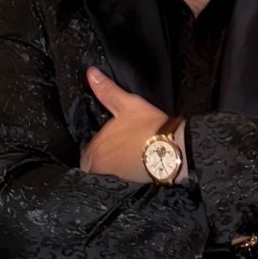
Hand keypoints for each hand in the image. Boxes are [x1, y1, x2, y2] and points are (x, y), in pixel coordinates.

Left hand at [80, 67, 168, 182]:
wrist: (172, 148)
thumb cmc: (148, 127)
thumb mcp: (126, 104)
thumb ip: (106, 91)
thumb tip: (91, 74)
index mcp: (94, 151)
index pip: (85, 155)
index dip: (94, 148)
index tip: (104, 144)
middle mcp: (101, 169)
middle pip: (95, 167)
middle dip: (102, 160)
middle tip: (116, 150)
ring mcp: (116, 178)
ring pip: (108, 174)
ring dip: (114, 168)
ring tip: (126, 157)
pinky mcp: (131, 184)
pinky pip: (121, 180)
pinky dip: (125, 174)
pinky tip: (135, 166)